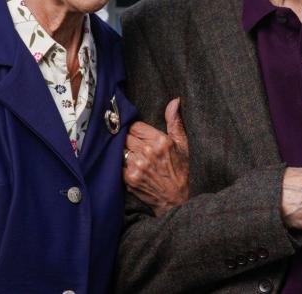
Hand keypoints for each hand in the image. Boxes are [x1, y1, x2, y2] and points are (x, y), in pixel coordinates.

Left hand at [123, 98, 188, 216]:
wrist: (177, 200)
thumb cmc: (181, 171)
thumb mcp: (183, 145)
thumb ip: (175, 122)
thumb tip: (174, 101)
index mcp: (160, 141)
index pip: (135, 125)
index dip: (136, 130)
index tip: (139, 135)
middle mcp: (148, 152)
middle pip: (125, 136)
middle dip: (129, 140)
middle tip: (136, 146)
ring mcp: (137, 166)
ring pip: (120, 150)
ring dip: (124, 152)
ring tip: (133, 157)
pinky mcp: (130, 179)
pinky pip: (118, 164)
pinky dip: (121, 164)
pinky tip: (131, 167)